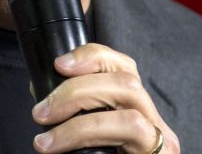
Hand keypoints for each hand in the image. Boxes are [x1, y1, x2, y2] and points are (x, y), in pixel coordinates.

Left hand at [31, 43, 177, 152]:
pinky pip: (129, 128)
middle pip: (125, 78)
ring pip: (129, 97)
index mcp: (138, 115)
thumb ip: (76, 124)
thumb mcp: (90, 147)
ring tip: (45, 132)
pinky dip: (87, 130)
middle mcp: (155, 124)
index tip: (59, 64)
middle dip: (77, 85)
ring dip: (79, 106)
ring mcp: (161, 142)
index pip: (124, 67)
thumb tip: (42, 102)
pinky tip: (58, 145)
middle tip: (40, 112)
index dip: (92, 56)